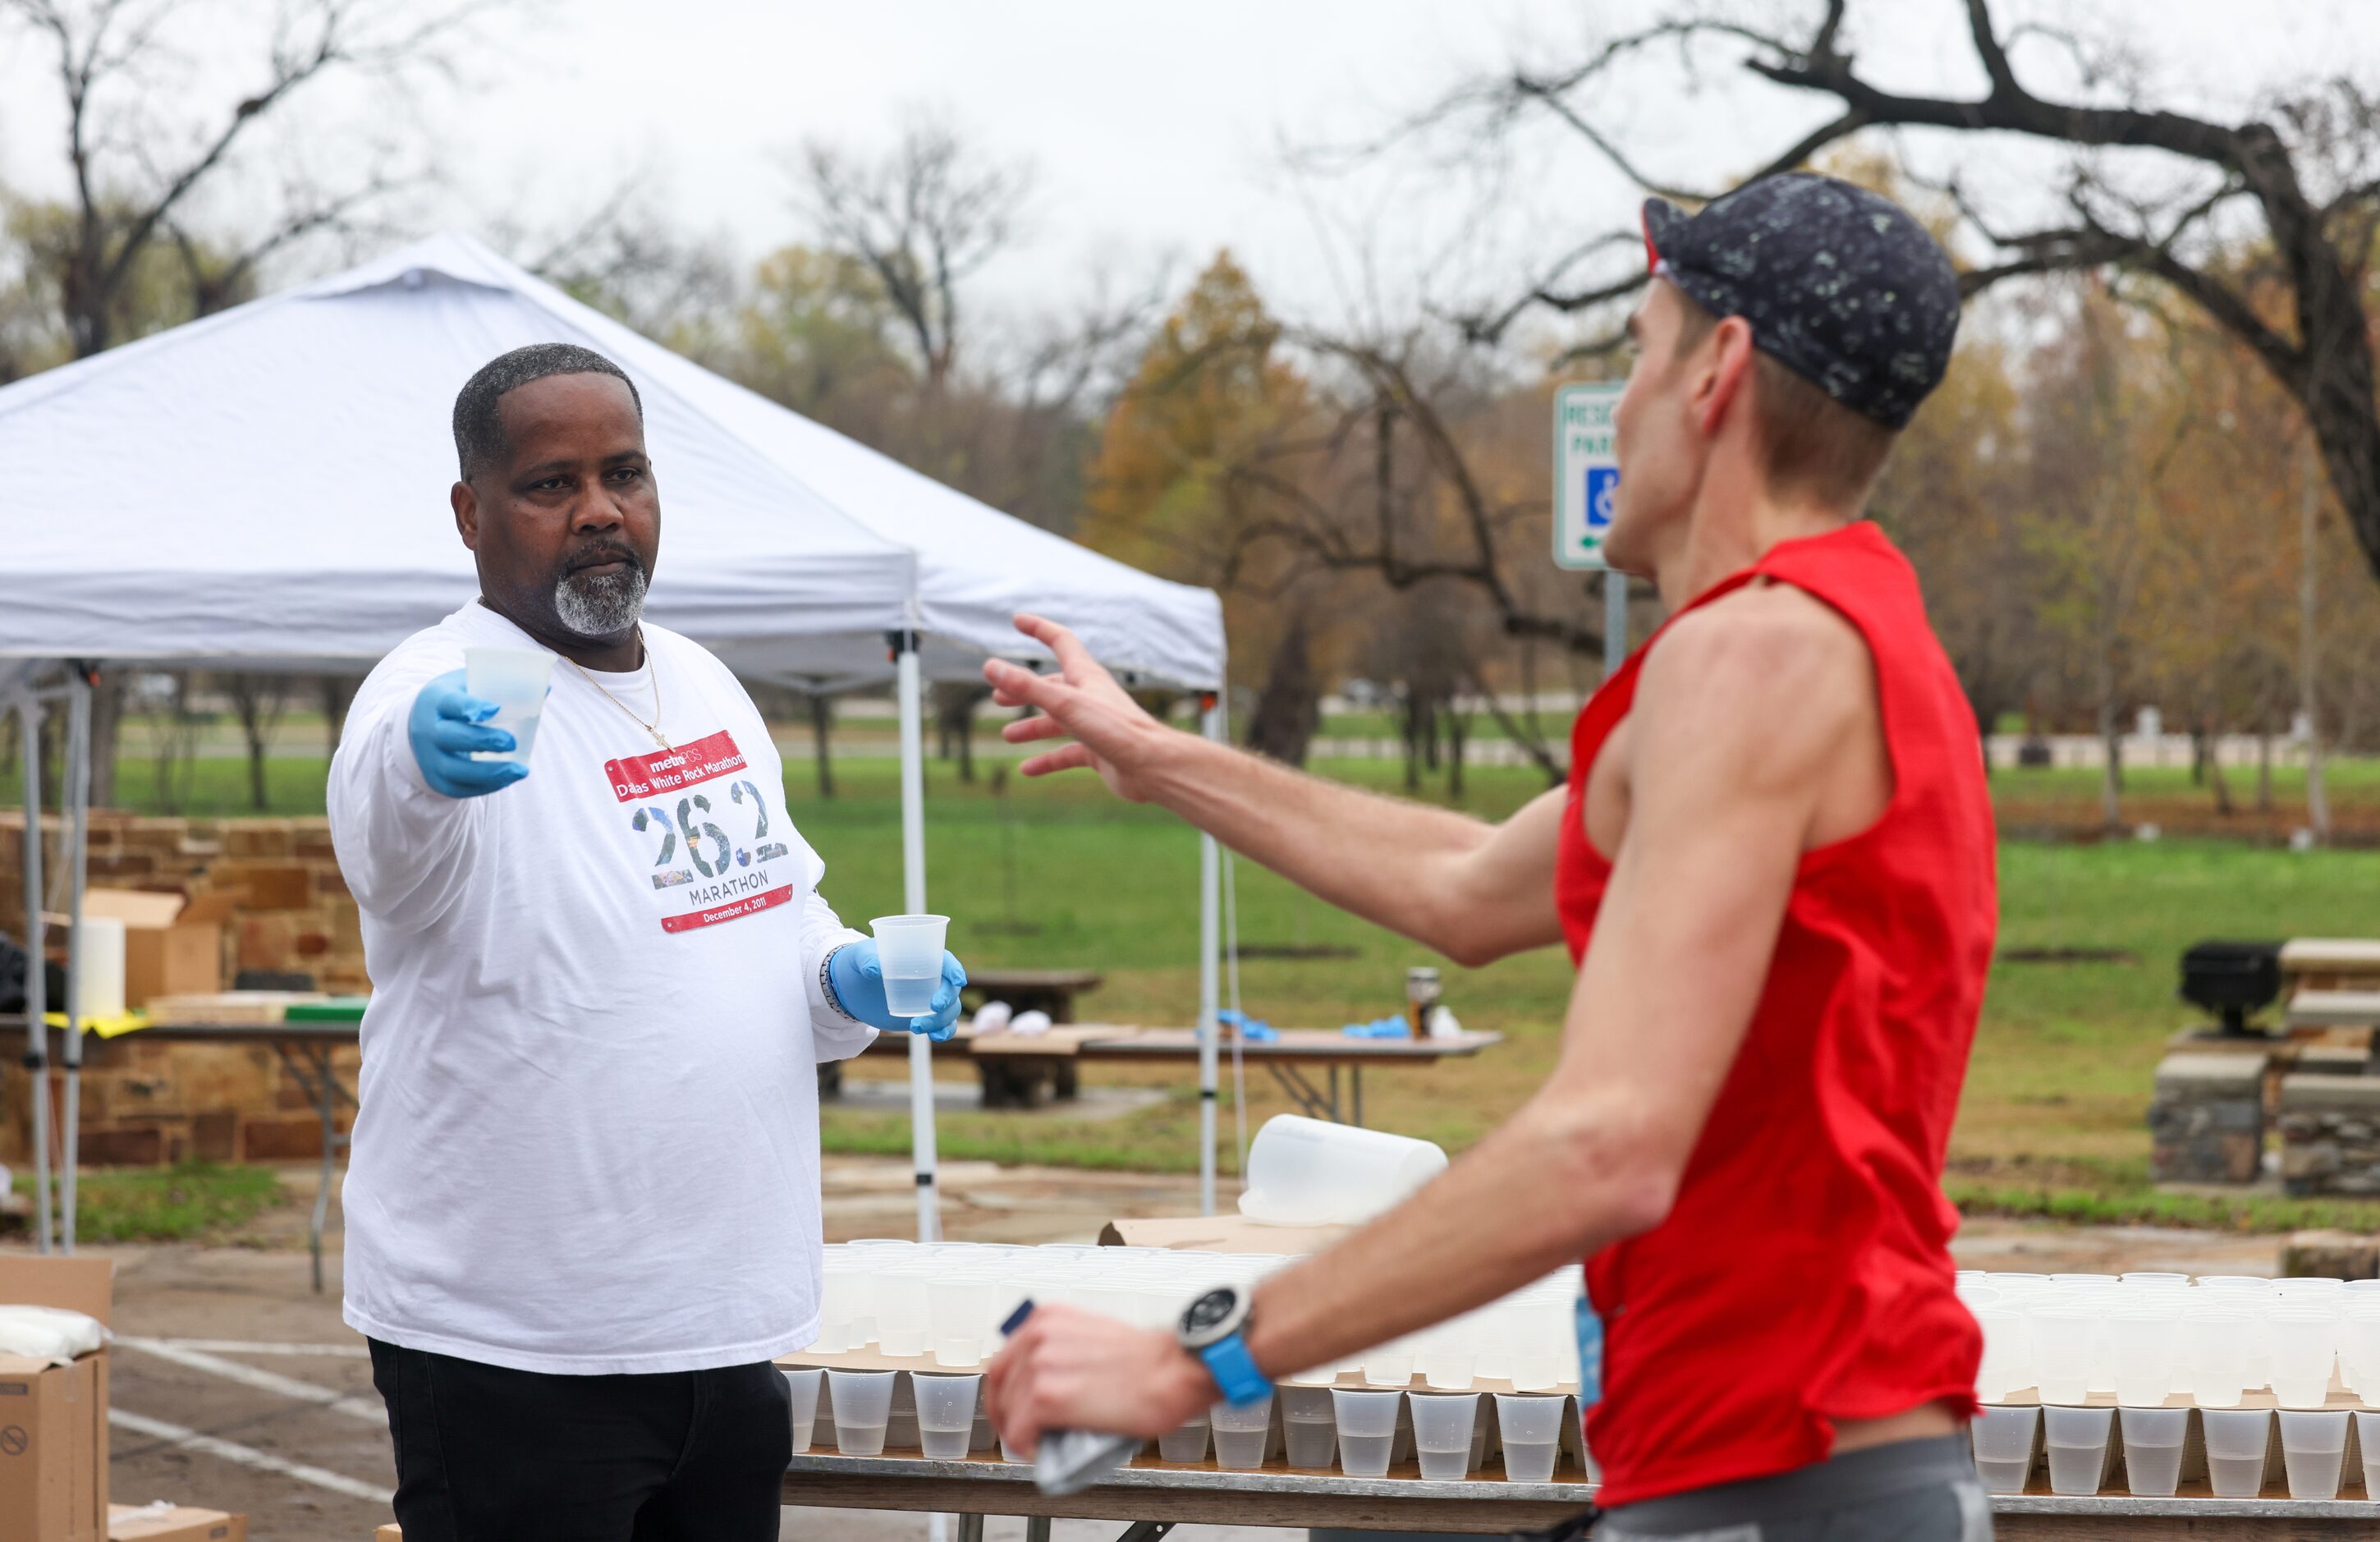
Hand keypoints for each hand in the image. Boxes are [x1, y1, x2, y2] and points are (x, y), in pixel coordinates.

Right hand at [408, 669, 526, 798]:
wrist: (421, 722)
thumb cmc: (456, 700)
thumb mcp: (469, 685)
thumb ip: (500, 687)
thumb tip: (545, 690)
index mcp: (436, 700)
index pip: (451, 703)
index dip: (470, 707)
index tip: (495, 709)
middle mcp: (427, 730)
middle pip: (451, 738)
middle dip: (483, 741)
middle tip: (511, 742)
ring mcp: (428, 757)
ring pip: (454, 769)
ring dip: (489, 773)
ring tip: (520, 770)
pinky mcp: (435, 779)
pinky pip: (458, 788)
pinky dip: (484, 787)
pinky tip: (507, 780)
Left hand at [827, 943, 966, 1039]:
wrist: (852, 987)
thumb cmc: (860, 962)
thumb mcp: (860, 956)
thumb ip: (867, 959)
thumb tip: (872, 968)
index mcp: (922, 957)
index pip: (945, 960)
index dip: (955, 969)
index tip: (958, 980)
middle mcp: (931, 977)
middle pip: (951, 988)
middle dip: (948, 998)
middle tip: (933, 1006)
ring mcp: (929, 998)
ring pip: (950, 1009)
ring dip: (941, 1020)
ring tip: (916, 1027)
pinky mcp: (924, 1015)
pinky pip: (943, 1025)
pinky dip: (944, 1032)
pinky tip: (935, 1037)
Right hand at [982, 615, 1175, 800]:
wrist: (1153, 766)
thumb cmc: (1116, 730)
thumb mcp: (1065, 704)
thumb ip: (1027, 687)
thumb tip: (990, 666)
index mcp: (1085, 677)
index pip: (1061, 641)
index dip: (1039, 628)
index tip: (1017, 620)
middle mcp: (1091, 697)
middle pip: (1053, 686)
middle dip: (1025, 690)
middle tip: (998, 698)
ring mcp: (1096, 725)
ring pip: (1058, 722)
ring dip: (1033, 726)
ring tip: (1008, 735)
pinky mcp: (1100, 751)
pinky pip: (1067, 753)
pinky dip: (1047, 759)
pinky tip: (1028, 769)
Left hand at [986, 1304, 1215, 1458]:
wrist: (1175, 1370)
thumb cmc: (1149, 1361)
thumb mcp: (1093, 1338)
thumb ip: (1062, 1353)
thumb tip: (1046, 1386)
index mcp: (1048, 1318)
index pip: (1004, 1358)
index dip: (1004, 1390)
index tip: (1011, 1407)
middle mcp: (1039, 1336)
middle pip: (998, 1384)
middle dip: (1003, 1414)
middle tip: (1018, 1433)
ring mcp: (1040, 1365)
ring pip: (1008, 1411)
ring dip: (1019, 1433)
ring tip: (1039, 1444)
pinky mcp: (1046, 1397)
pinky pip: (1020, 1432)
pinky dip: (1026, 1448)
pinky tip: (1043, 1451)